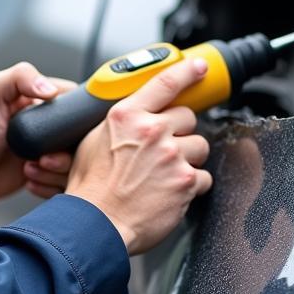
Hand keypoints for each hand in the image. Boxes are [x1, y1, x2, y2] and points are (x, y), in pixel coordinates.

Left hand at [0, 62, 76, 205]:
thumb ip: (19, 78)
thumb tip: (51, 88)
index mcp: (42, 101)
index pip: (78, 102)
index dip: (80, 116)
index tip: (67, 131)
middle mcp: (50, 126)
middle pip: (84, 138)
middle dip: (67, 153)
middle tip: (43, 158)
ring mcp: (49, 152)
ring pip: (76, 164)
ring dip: (56, 171)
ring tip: (29, 169)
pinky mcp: (46, 175)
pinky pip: (64, 183)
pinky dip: (50, 186)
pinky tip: (28, 179)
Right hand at [65, 58, 211, 255]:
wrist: (95, 225)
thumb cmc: (90, 190)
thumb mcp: (93, 142)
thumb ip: (120, 124)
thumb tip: (134, 117)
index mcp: (126, 116)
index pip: (164, 82)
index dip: (186, 71)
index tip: (199, 67)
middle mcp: (151, 131)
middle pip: (187, 117)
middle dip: (179, 132)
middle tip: (164, 149)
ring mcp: (171, 156)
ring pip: (198, 146)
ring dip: (187, 159)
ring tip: (165, 174)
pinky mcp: (185, 181)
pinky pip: (203, 177)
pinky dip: (191, 186)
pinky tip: (170, 192)